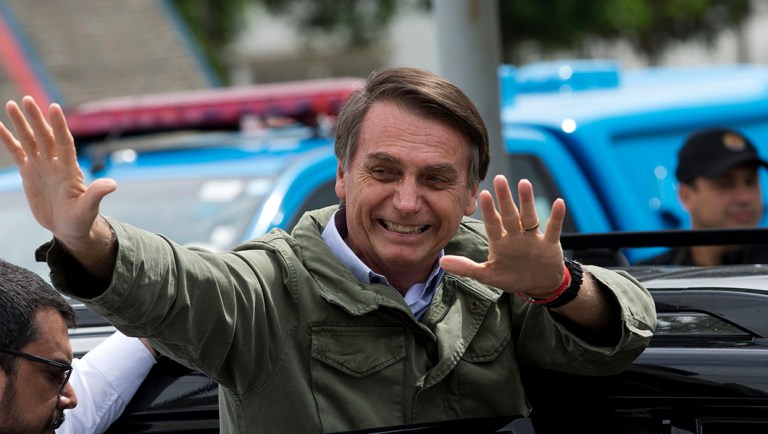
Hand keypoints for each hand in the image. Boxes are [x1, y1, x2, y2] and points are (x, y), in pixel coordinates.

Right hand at [0, 96, 115, 247]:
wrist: (68, 227)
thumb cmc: (81, 219)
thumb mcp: (88, 209)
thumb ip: (96, 195)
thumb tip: (112, 184)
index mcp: (70, 169)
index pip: (64, 142)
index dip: (59, 126)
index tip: (54, 107)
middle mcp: (55, 163)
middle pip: (44, 136)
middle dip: (36, 119)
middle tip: (26, 99)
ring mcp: (42, 166)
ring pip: (30, 140)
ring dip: (21, 123)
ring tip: (12, 104)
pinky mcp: (30, 173)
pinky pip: (17, 152)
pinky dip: (8, 140)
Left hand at [440, 175, 565, 295]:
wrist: (538, 285)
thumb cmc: (511, 276)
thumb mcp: (488, 275)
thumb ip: (466, 268)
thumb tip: (442, 263)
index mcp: (499, 241)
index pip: (492, 223)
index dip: (488, 210)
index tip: (481, 193)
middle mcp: (515, 235)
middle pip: (509, 214)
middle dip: (504, 198)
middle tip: (499, 178)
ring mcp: (532, 238)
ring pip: (529, 216)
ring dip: (527, 201)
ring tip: (524, 183)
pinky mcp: (549, 244)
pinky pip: (553, 228)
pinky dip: (556, 217)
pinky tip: (558, 203)